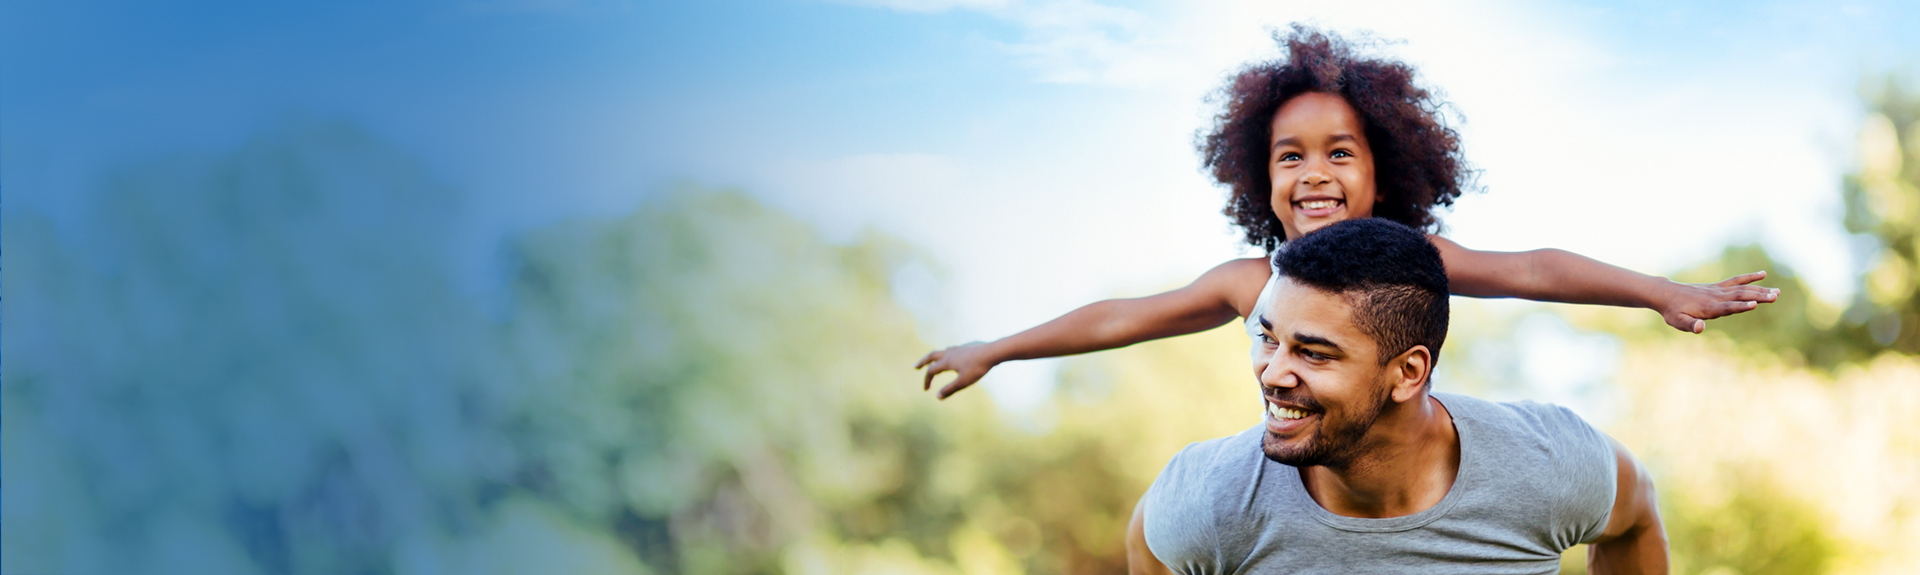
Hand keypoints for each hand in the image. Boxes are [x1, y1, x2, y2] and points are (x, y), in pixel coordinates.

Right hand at [916, 341, 998, 399]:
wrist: (992, 352)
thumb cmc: (978, 368)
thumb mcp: (963, 382)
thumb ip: (950, 389)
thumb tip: (937, 397)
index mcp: (947, 361)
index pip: (931, 371)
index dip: (927, 380)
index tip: (926, 389)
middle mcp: (950, 353)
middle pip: (932, 356)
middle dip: (923, 362)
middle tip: (916, 366)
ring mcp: (958, 348)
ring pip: (943, 351)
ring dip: (936, 357)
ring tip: (936, 361)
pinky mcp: (967, 346)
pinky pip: (954, 350)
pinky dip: (949, 354)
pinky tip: (955, 357)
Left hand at [1659, 271, 1777, 333]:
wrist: (1666, 294)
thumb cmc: (1672, 311)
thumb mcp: (1677, 322)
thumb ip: (1689, 325)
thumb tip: (1700, 328)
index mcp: (1708, 308)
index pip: (1727, 307)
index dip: (1740, 307)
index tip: (1755, 305)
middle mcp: (1715, 297)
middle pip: (1739, 296)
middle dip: (1757, 296)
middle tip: (1775, 296)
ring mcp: (1718, 290)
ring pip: (1741, 289)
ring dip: (1759, 289)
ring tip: (1777, 292)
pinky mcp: (1718, 286)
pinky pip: (1736, 281)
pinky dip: (1749, 277)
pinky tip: (1763, 274)